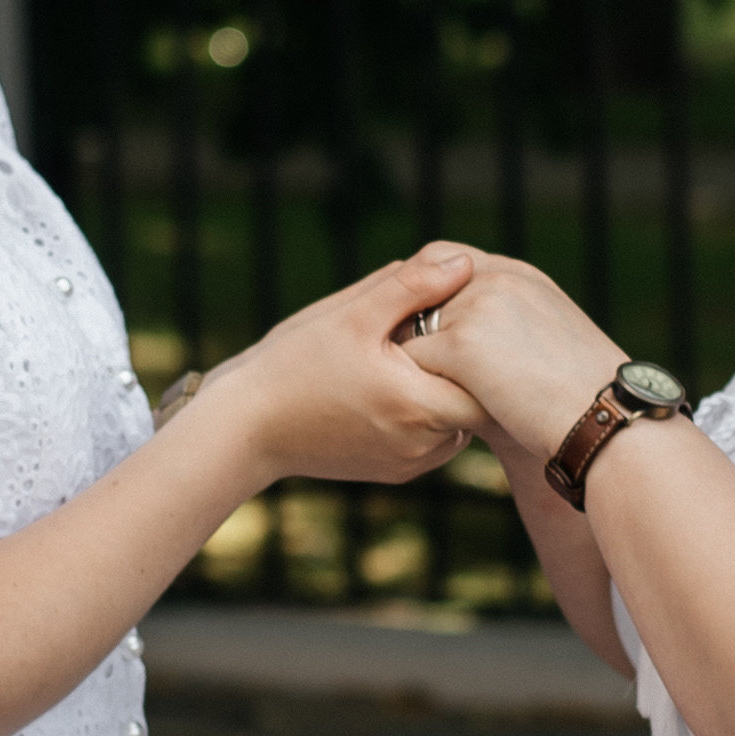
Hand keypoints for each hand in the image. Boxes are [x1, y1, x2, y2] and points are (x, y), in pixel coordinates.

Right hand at [201, 247, 486, 487]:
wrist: (243, 427)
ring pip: (457, 422)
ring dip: (448, 390)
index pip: (491, 384)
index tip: (480, 320)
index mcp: (418, 405)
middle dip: (470, 367)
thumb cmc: (292, 365)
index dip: (490, 351)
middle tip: (461, 328)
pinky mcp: (394, 472)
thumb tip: (465, 263)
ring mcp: (409, 464)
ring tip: (427, 352)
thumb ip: (412, 286)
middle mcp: (422, 445)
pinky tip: (405, 381)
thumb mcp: (351, 315)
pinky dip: (427, 412)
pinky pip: (432, 440)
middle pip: (478, 404)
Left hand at [386, 253, 623, 459]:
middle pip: (417, 289)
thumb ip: (496, 333)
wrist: (607, 421)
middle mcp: (498, 277)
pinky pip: (411, 361)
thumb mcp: (541, 346)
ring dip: (408, 358)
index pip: (441, 258)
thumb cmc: (580, 403)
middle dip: (406, 324)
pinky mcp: (463, 343)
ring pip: (409, 327)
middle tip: (399, 363)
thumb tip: (445, 350)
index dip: (422, 295)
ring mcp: (478, 306)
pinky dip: (412, 387)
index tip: (416, 331)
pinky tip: (425, 410)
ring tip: (410, 390)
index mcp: (518, 274)